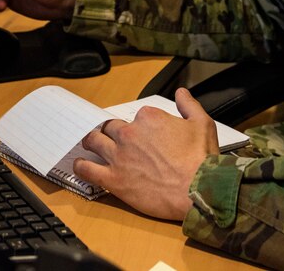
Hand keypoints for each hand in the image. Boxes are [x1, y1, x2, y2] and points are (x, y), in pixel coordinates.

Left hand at [74, 88, 218, 219]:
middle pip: (110, 127)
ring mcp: (119, 156)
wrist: (198, 191)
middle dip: (110, 131)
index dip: (139, 125)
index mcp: (148, 118)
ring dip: (91, 141)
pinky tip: (81, 165)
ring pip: (94, 142)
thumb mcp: (202, 123)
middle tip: (111, 138)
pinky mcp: (114, 179)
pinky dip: (81, 166)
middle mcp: (130, 134)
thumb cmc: (201, 160)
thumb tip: (181, 93)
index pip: (136, 116)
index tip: (144, 134)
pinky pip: (88, 169)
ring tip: (90, 144)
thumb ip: (188, 105)